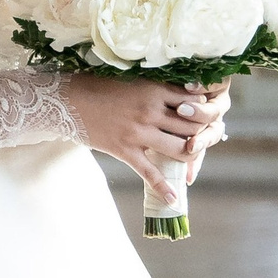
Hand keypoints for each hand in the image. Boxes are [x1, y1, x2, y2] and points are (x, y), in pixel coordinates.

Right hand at [66, 77, 230, 203]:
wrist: (68, 100)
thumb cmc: (98, 84)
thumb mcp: (131, 78)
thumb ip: (156, 84)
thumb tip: (182, 90)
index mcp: (154, 90)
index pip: (193, 101)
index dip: (205, 109)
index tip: (209, 113)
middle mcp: (151, 112)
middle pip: (191, 126)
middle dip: (203, 133)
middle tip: (208, 137)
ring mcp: (139, 133)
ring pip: (178, 150)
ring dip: (190, 156)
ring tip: (193, 160)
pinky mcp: (125, 151)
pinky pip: (150, 173)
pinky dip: (164, 188)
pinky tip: (174, 199)